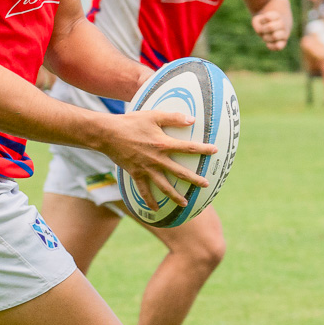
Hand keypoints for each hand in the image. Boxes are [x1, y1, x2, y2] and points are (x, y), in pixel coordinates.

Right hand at [96, 108, 215, 208]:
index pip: (188, 147)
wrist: (108, 134)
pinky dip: (150, 201)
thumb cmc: (131, 122)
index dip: (203, 149)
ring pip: (164, 186)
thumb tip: (192, 119)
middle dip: (194, 179)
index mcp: (163, 144)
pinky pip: (144, 190)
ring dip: (175, 196)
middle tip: (206, 185)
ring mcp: (146, 169)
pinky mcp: (136, 174)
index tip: (215, 151)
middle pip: (180, 172)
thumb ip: (173, 117)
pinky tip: (156, 209)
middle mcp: (157, 160)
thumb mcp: (153, 115)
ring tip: (185, 204)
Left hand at [251, 5, 289, 50]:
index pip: (267, 17)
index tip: (264, 20)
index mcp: (277, 15)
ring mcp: (284, 34)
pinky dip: (271, 46)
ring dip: (266, 38)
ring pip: (274, 36)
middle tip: (264, 29)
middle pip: (270, 27)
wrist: (277, 26)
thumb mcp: (258, 19)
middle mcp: (282, 24)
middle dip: (263, 29)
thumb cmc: (265, 22)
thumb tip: (261, 31)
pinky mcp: (283, 43)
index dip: (262, 20)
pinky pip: (278, 46)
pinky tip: (268, 44)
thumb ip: (257, 23)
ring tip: (266, 36)